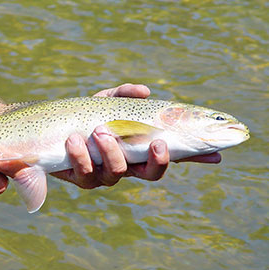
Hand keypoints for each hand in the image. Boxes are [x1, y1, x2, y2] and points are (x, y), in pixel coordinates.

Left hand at [53, 83, 220, 188]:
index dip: (196, 158)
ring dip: (111, 152)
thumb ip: (126, 95)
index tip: (218, 154)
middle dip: (157, 161)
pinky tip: (74, 139)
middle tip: (155, 142)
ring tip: (100, 132)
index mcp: (139, 149)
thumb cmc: (85, 115)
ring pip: (116, 173)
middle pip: (150, 174)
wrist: (50, 128)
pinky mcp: (80, 178)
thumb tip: (145, 92)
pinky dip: (81, 155)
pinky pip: (85, 172)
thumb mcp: (107, 101)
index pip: (173, 155)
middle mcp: (126, 165)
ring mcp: (103, 174)